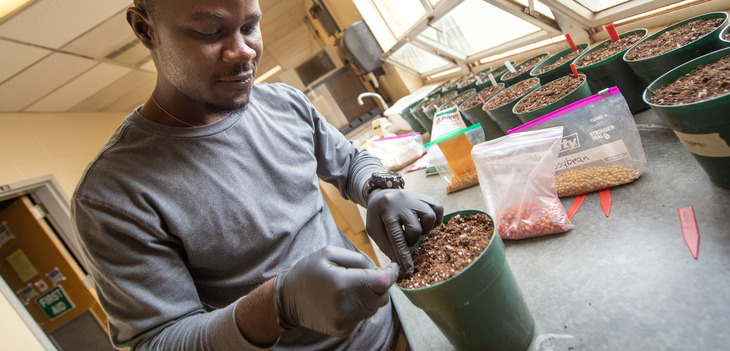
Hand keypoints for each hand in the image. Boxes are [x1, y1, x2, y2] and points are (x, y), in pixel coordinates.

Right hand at [273, 246, 398, 337]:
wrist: (287, 298)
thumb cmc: (308, 271)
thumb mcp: (329, 253)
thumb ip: (360, 259)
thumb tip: (381, 270)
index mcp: (343, 283)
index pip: (383, 281)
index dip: (392, 273)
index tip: (393, 268)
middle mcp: (346, 305)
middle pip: (382, 296)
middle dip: (379, 284)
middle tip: (365, 276)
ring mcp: (345, 320)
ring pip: (374, 307)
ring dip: (369, 296)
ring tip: (351, 287)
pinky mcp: (342, 330)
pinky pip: (363, 317)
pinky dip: (360, 307)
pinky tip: (345, 300)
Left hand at [366, 189, 443, 274]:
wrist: (382, 193)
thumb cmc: (377, 215)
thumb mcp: (374, 230)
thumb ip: (385, 245)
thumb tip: (399, 264)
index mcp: (387, 212)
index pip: (397, 237)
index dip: (404, 255)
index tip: (409, 270)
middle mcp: (403, 202)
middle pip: (415, 229)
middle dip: (412, 240)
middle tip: (406, 239)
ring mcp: (416, 197)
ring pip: (429, 218)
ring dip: (424, 230)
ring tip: (416, 230)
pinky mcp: (425, 196)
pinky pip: (438, 209)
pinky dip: (435, 220)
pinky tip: (426, 223)